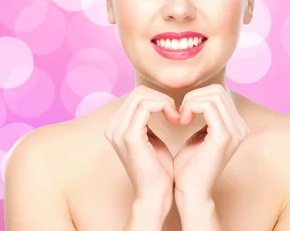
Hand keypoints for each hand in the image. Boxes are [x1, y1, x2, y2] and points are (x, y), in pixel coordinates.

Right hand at [104, 85, 180, 203]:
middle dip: (161, 98)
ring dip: (164, 101)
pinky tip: (176, 119)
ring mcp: (118, 131)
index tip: (173, 113)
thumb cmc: (158, 170)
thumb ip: (146, 120)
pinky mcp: (129, 136)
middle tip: (176, 114)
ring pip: (141, 95)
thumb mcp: (150, 138)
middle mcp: (113, 126)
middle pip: (138, 92)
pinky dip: (164, 106)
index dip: (157, 99)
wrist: (155, 196)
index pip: (136, 96)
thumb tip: (154, 101)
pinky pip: (146, 106)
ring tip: (176, 117)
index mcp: (116, 126)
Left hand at [172, 84, 248, 199]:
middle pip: (218, 90)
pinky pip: (208, 105)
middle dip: (195, 96)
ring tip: (181, 118)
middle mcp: (240, 127)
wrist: (190, 191)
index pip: (219, 93)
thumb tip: (201, 96)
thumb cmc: (190, 166)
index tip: (184, 112)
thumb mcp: (200, 134)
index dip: (198, 96)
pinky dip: (191, 107)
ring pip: (213, 94)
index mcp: (236, 126)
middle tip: (181, 114)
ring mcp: (235, 131)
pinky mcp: (224, 136)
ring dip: (191, 101)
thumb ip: (205, 116)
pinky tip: (182, 120)